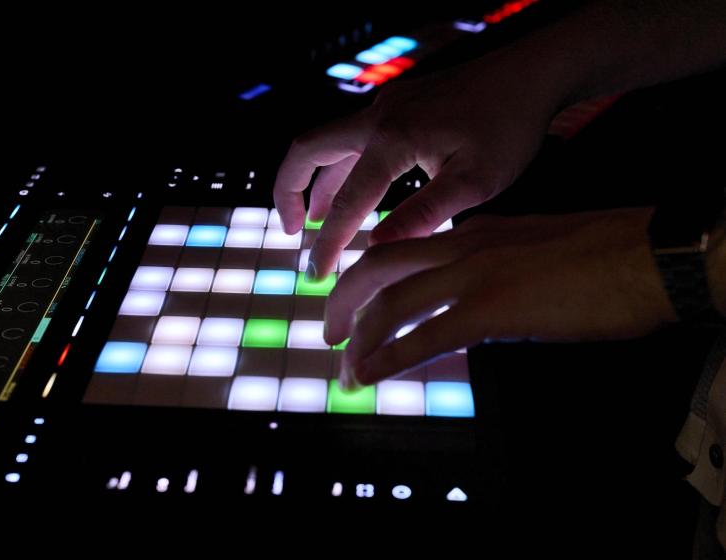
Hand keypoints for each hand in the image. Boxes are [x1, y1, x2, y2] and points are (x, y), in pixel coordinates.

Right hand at [273, 49, 566, 278]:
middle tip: (291, 230)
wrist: (530, 74)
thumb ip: (424, 214)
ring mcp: (387, 105)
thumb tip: (377, 248)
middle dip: (290, 191)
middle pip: (307, 150)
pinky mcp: (399, 103)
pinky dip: (344, 167)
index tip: (316, 274)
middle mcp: (378, 117)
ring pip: (331, 142)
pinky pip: (356, 137)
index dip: (327, 242)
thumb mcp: (475, 181)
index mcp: (392, 139)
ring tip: (318, 219)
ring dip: (318, 181)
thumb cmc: (509, 127)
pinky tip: (359, 187)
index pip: (347, 201)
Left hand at [324, 208, 677, 388]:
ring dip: (360, 338)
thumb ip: (492, 269)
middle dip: (344, 300)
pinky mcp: (492, 309)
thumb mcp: (531, 250)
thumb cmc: (601, 254)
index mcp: (474, 231)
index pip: (403, 250)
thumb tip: (471, 302)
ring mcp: (475, 275)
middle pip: (379, 267)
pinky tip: (369, 376)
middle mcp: (464, 247)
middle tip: (330, 333)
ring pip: (393, 302)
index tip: (356, 301)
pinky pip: (425, 337)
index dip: (369, 277)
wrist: (645, 254)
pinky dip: (389, 358)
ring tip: (344, 369)